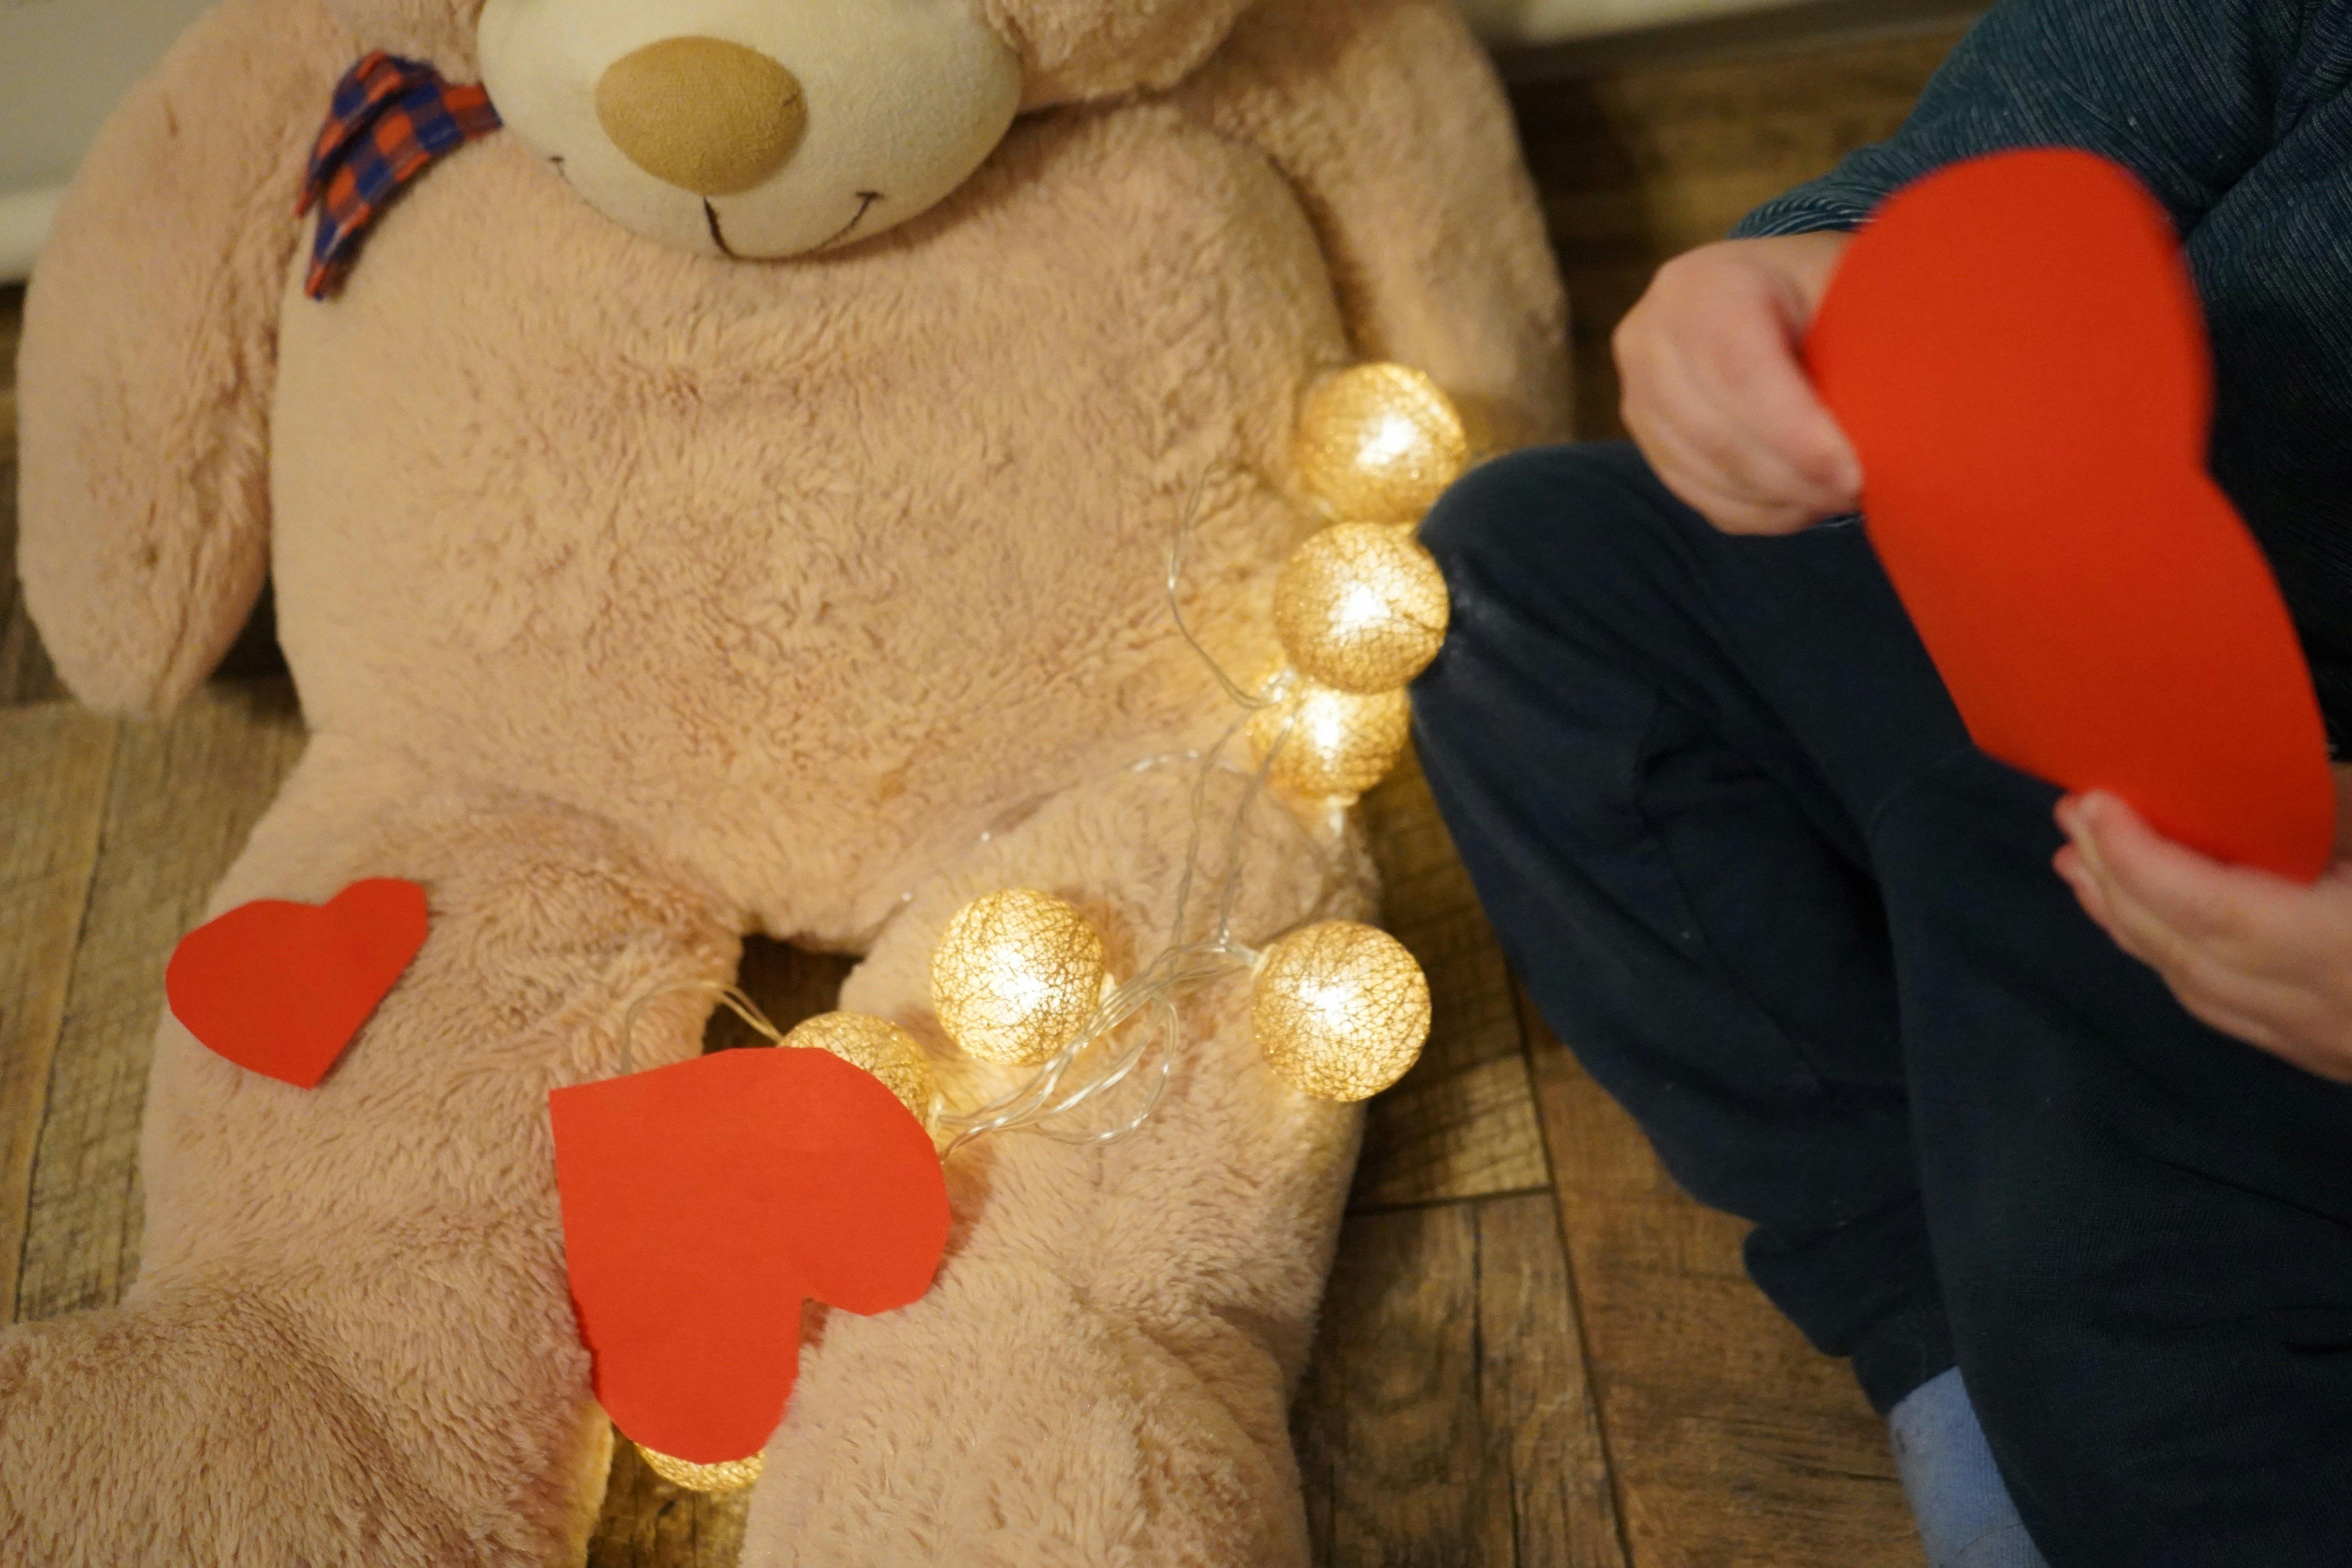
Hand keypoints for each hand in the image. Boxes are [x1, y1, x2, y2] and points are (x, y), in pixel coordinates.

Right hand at [1614, 233, 1861, 535]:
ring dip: (1782, 498)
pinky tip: (1806, 501)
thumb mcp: (1842, 283)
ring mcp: (1638, 397)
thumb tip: (1890, 424)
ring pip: (1707, 473)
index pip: (1739, 371)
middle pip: (1716, 432)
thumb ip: (1861, 339)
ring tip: (1841, 495)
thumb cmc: (1816, 286)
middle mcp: (1650, 340)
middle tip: (1860, 490)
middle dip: (1794, 475)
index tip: (1854, 471)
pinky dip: (1761, 512)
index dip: (1796, 432)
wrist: (1760, 289)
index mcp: (1701, 286)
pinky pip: (1703, 498)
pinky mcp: (1648, 443)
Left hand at [2054, 775, 2351, 1081]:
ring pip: (2192, 987)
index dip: (2140, 859)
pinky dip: (2166, 959)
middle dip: (2115, 881)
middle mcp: (2324, 1011)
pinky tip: (2137, 922)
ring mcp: (2318, 1042)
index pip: (2213, 909)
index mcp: (2343, 949)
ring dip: (2126, 922)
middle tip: (2071, 819)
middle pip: (2185, 950)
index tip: (2093, 805)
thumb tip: (2222, 790)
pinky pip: (2220, 1008)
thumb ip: (2324, 816)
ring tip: (2079, 865)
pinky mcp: (2316, 1052)